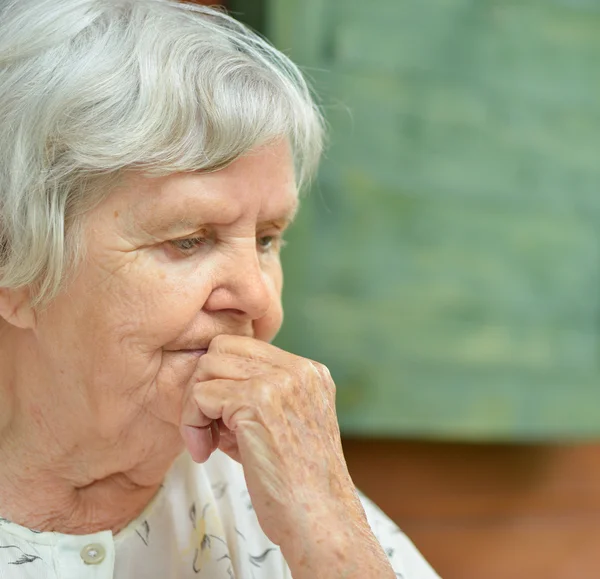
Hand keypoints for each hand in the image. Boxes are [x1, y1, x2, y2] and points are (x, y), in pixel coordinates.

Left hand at [179, 335, 394, 577]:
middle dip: (205, 384)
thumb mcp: (286, 425)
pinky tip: (206, 452)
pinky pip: (201, 394)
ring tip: (209, 441)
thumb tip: (209, 386)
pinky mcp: (258, 400)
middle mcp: (299, 368)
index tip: (222, 418)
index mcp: (309, 371)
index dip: (223, 378)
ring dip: (196, 405)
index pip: (245, 346)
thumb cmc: (297, 484)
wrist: (319, 520)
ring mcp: (280, 381)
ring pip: (207, 365)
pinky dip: (193, 423)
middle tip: (209, 426)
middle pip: (223, 347)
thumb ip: (257, 397)